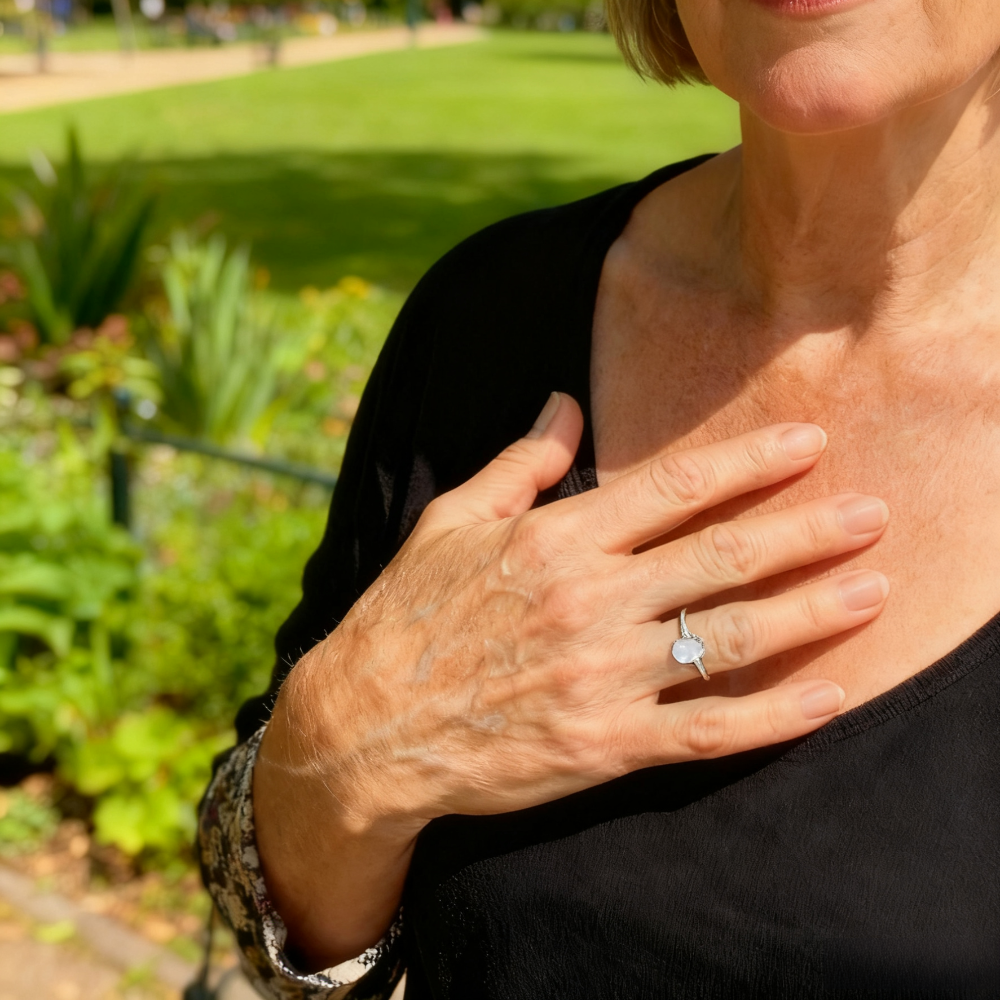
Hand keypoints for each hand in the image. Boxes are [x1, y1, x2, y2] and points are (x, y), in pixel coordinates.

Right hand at [267, 392, 888, 832]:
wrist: (366, 726)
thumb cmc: (407, 615)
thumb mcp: (452, 521)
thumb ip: (520, 461)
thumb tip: (565, 400)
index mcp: (555, 539)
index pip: (674, 488)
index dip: (749, 464)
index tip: (806, 447)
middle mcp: (589, 600)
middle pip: (721, 557)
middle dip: (806, 531)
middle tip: (872, 513)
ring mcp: (601, 675)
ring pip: (728, 638)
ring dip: (810, 612)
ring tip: (873, 589)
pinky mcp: (604, 744)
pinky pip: (706, 730)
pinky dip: (774, 716)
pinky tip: (830, 694)